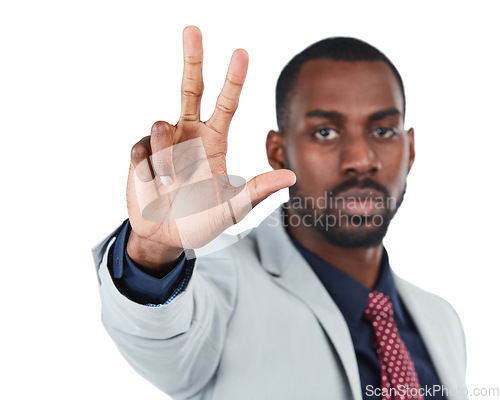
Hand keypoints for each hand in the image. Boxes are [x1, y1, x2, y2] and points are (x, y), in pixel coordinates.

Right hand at [126, 26, 295, 271]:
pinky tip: (151, 183)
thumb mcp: (232, 210)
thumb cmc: (200, 222)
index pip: (226, 105)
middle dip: (192, 59)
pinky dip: (147, 168)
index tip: (241, 53)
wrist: (164, 237)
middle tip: (193, 29)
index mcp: (213, 143)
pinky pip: (140, 147)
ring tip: (169, 186)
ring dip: (167, 159)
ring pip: (162, 126)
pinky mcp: (140, 154)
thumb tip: (291, 175)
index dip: (233, 80)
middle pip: (190, 89)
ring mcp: (163, 143)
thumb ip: (256, 192)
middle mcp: (188, 136)